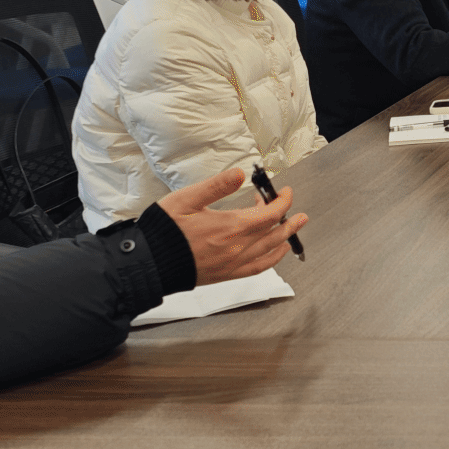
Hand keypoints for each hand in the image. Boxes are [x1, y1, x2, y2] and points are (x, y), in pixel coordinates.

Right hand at [159, 168, 305, 284]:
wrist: (149, 263)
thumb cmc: (164, 231)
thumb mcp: (186, 199)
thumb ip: (216, 186)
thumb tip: (239, 174)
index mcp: (230, 226)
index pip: (270, 213)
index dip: (282, 201)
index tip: (284, 192)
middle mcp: (237, 247)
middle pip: (274, 232)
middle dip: (289, 220)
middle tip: (299, 213)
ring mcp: (233, 263)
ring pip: (270, 251)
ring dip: (285, 238)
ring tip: (294, 230)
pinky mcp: (226, 275)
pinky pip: (258, 268)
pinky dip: (272, 260)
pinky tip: (275, 254)